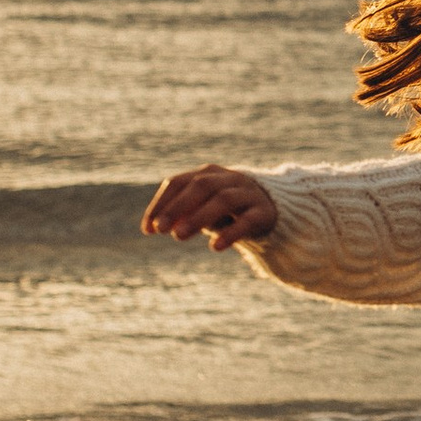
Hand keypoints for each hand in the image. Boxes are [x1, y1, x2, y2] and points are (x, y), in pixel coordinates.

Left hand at [143, 164, 278, 249]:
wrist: (272, 208)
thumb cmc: (227, 209)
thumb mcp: (202, 209)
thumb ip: (181, 214)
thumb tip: (153, 226)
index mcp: (208, 174)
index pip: (179, 182)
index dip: (162, 204)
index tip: (148, 229)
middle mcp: (229, 179)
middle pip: (201, 186)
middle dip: (178, 207)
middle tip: (161, 230)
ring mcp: (248, 193)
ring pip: (223, 200)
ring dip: (198, 217)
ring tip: (178, 237)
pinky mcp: (264, 212)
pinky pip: (247, 220)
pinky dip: (231, 232)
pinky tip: (215, 247)